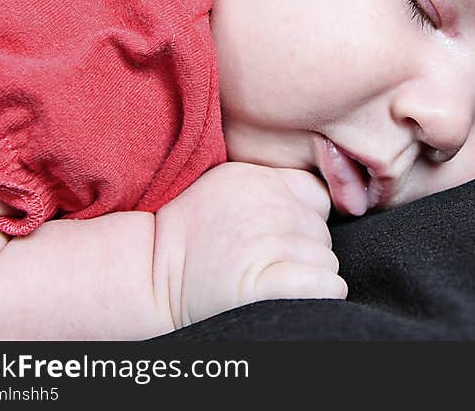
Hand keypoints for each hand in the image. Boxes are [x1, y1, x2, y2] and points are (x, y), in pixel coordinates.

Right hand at [154, 162, 345, 328]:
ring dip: (308, 276)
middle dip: (304, 252)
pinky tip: (293, 295)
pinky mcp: (267, 281)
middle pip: (324, 233)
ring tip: (266, 280)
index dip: (306, 220)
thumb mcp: (230, 186)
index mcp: (263, 179)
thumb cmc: (191, 235)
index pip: (319, 197)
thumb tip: (321, 200)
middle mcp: (271, 206)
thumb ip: (273, 185)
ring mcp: (269, 243)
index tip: (284, 237)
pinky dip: (320, 293)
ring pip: (326, 262)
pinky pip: (325, 284)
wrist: (148, 273)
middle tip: (265, 264)